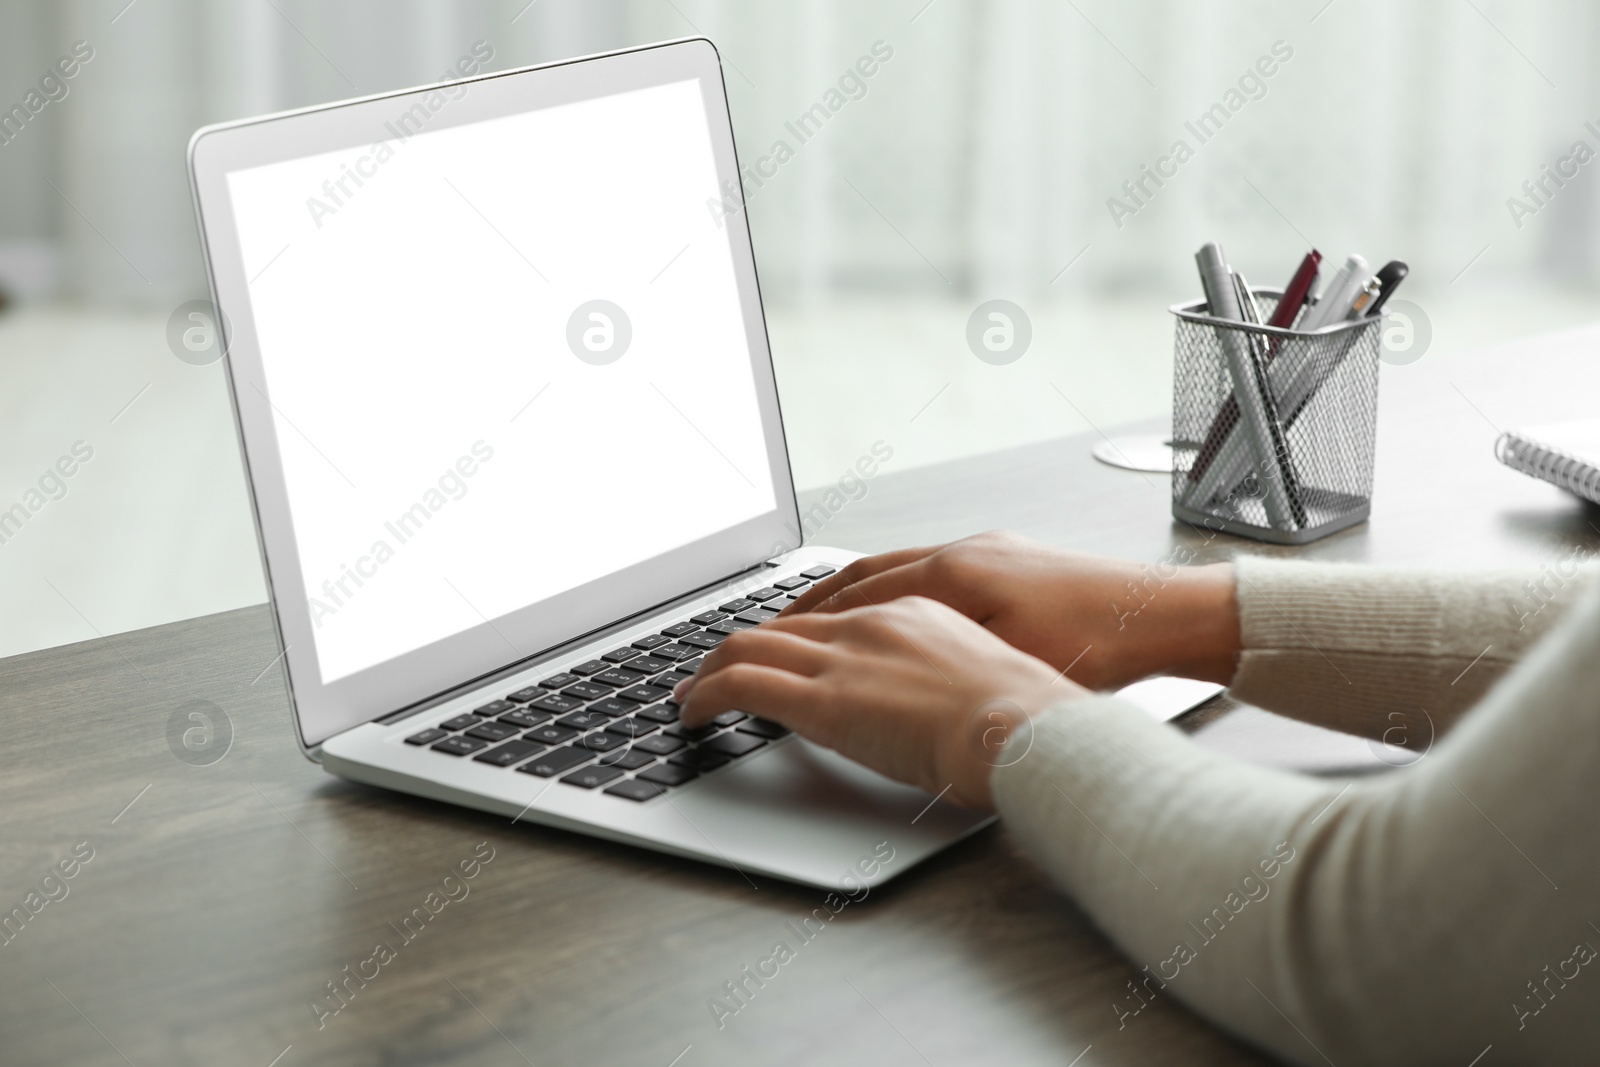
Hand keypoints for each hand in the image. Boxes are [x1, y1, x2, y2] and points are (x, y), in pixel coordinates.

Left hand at [675, 596, 1082, 811]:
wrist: (1029, 727)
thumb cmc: (1027, 720)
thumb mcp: (988, 683)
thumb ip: (951, 685)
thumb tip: (944, 711)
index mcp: (913, 615)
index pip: (831, 616)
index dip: (790, 635)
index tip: (770, 652)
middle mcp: (871, 625)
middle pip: (782, 625)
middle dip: (736, 649)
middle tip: (708, 671)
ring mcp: (845, 659)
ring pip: (749, 647)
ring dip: (710, 671)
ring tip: (690, 694)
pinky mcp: (824, 700)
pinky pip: (743, 686)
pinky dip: (706, 696)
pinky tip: (692, 716)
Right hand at [784, 532, 1239, 689]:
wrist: (1163, 614)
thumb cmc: (1097, 644)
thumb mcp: (1008, 661)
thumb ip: (939, 657)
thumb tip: (884, 665)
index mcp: (956, 575)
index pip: (859, 598)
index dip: (808, 624)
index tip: (767, 642)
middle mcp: (964, 553)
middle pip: (866, 574)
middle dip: (813, 602)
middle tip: (769, 626)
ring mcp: (987, 551)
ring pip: (895, 568)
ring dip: (849, 591)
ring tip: (813, 613)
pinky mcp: (1008, 560)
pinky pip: (927, 569)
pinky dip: (891, 587)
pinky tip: (888, 607)